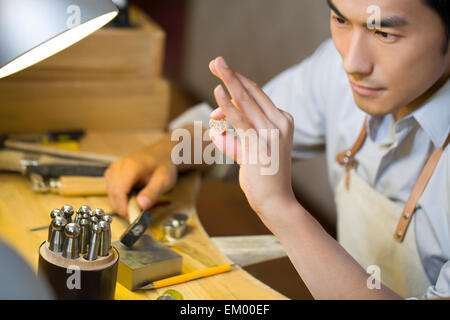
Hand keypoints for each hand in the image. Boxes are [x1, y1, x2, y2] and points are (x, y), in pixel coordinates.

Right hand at [104, 141, 176, 217]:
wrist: (160, 156)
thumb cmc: (162, 167)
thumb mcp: (164, 181)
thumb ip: (152, 193)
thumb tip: (141, 206)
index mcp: (130, 167)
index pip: (118, 192)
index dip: (124, 208)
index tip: (134, 217)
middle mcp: (117, 168)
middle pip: (113, 196)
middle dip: (125, 208)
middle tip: (141, 211)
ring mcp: (112, 171)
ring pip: (111, 197)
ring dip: (123, 204)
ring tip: (139, 199)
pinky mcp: (111, 175)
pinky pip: (112, 194)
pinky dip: (121, 199)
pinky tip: (133, 195)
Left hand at [208, 56, 296, 221]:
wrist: (276, 201)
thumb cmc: (263, 177)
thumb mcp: (248, 152)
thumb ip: (232, 137)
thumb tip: (214, 127)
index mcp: (282, 120)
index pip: (256, 94)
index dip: (238, 80)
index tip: (222, 70)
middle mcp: (280, 122)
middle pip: (251, 91)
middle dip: (231, 74)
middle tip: (215, 60)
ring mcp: (272, 131)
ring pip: (246, 100)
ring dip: (229, 80)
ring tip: (216, 64)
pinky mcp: (259, 143)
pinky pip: (240, 119)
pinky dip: (227, 104)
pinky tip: (218, 92)